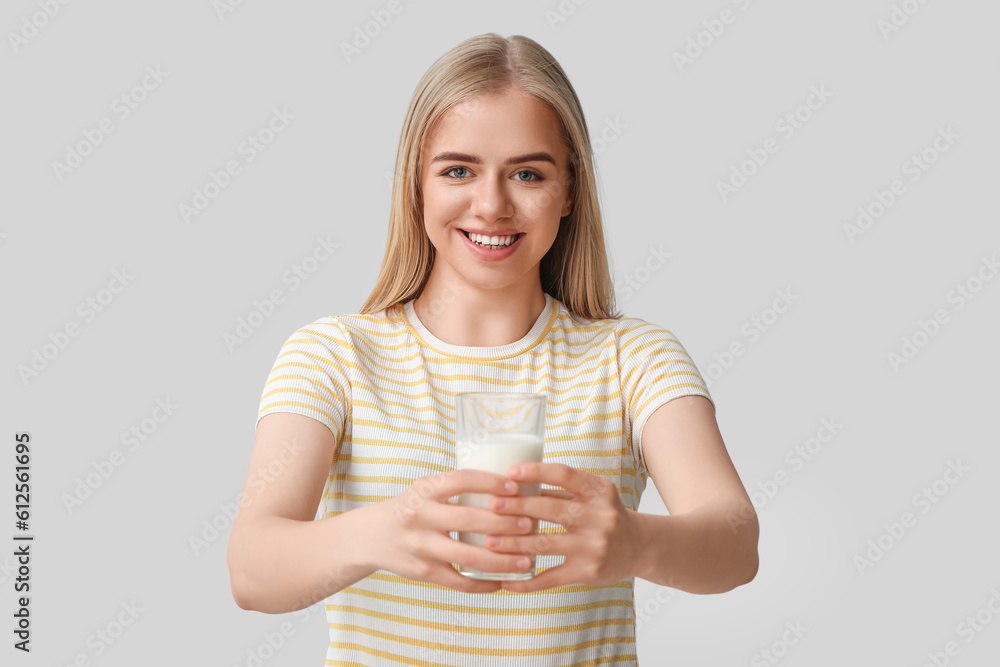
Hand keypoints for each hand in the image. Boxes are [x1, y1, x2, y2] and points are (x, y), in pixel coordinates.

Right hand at [370, 469, 536, 593]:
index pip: (462, 480)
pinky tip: (503, 582)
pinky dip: (484, 584)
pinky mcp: (424, 572)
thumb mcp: (426, 489)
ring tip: (526, 560)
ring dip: (502, 560)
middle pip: (469, 520)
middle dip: (503, 523)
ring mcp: (421, 547)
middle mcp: (420, 516)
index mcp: (425, 490)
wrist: (371, 536)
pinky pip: (459, 582)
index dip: (490, 482)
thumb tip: (509, 486)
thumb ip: (456, 488)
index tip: (515, 486)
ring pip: (468, 556)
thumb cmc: (411, 508)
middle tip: (530, 524)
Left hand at [485, 463, 642, 591]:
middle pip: (550, 509)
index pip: (564, 474)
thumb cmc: (606, 515)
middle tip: (491, 505)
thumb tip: (515, 484)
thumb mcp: (594, 495)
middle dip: (516, 507)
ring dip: (513, 543)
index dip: (536, 472)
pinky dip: (526, 581)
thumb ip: (562, 491)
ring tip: (489, 542)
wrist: (640, 547)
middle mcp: (599, 517)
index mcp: (599, 491)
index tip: (510, 472)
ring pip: (545, 544)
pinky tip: (506, 581)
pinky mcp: (587, 572)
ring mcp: (594, 546)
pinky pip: (550, 577)